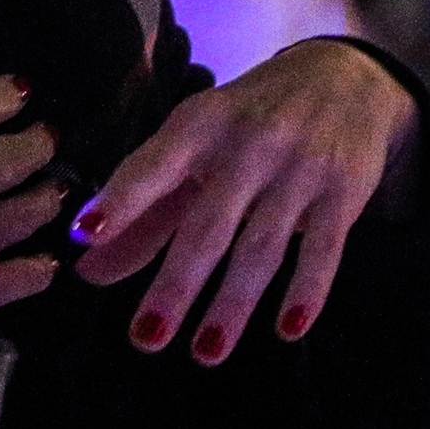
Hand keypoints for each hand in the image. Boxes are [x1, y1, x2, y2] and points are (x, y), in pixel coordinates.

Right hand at [0, 75, 59, 392]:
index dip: (6, 97)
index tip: (20, 93)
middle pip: (19, 157)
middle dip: (38, 146)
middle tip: (47, 142)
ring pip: (31, 212)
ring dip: (47, 200)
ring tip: (56, 194)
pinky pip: (26, 278)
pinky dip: (41, 270)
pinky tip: (47, 267)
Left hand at [71, 40, 418, 362]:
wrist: (344, 76)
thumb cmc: (249, 121)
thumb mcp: (194, 149)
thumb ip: (143, 211)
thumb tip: (87, 271)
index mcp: (200, 126)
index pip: (154, 166)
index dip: (120, 199)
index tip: (85, 236)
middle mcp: (249, 144)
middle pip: (207, 224)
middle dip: (176, 284)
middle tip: (146, 337)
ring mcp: (300, 167)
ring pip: (261, 246)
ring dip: (233, 303)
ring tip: (206, 352)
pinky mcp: (344, 191)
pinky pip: (324, 250)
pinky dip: (307, 291)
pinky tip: (287, 330)